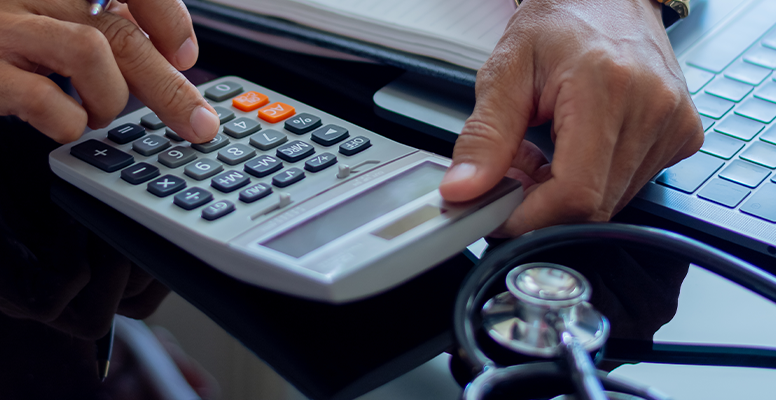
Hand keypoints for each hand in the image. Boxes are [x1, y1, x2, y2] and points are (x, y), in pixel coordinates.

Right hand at [0, 0, 218, 142]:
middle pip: (121, 33)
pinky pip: (44, 98)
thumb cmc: (4, 32)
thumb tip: (169, 55)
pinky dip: (68, 121)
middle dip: (171, 88)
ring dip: (109, 99)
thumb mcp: (54, 14)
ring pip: (91, 53)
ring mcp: (4, 26)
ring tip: (96, 113)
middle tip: (198, 123)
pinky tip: (62, 121)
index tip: (186, 56)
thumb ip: (104, 23)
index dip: (168, 19)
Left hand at [439, 0, 703, 236]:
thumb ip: (485, 135)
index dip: (531, 217)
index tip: (499, 215)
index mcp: (608, 88)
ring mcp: (674, 125)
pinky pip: (629, 186)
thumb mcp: (506, 70)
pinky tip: (573, 149)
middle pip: (592, 205)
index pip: (576, 192)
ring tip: (543, 149)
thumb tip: (464, 189)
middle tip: (514, 171)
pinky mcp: (681, 137)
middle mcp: (653, 109)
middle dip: (542, 204)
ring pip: (610, 202)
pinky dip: (591, 181)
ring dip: (565, 192)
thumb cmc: (561, 20)